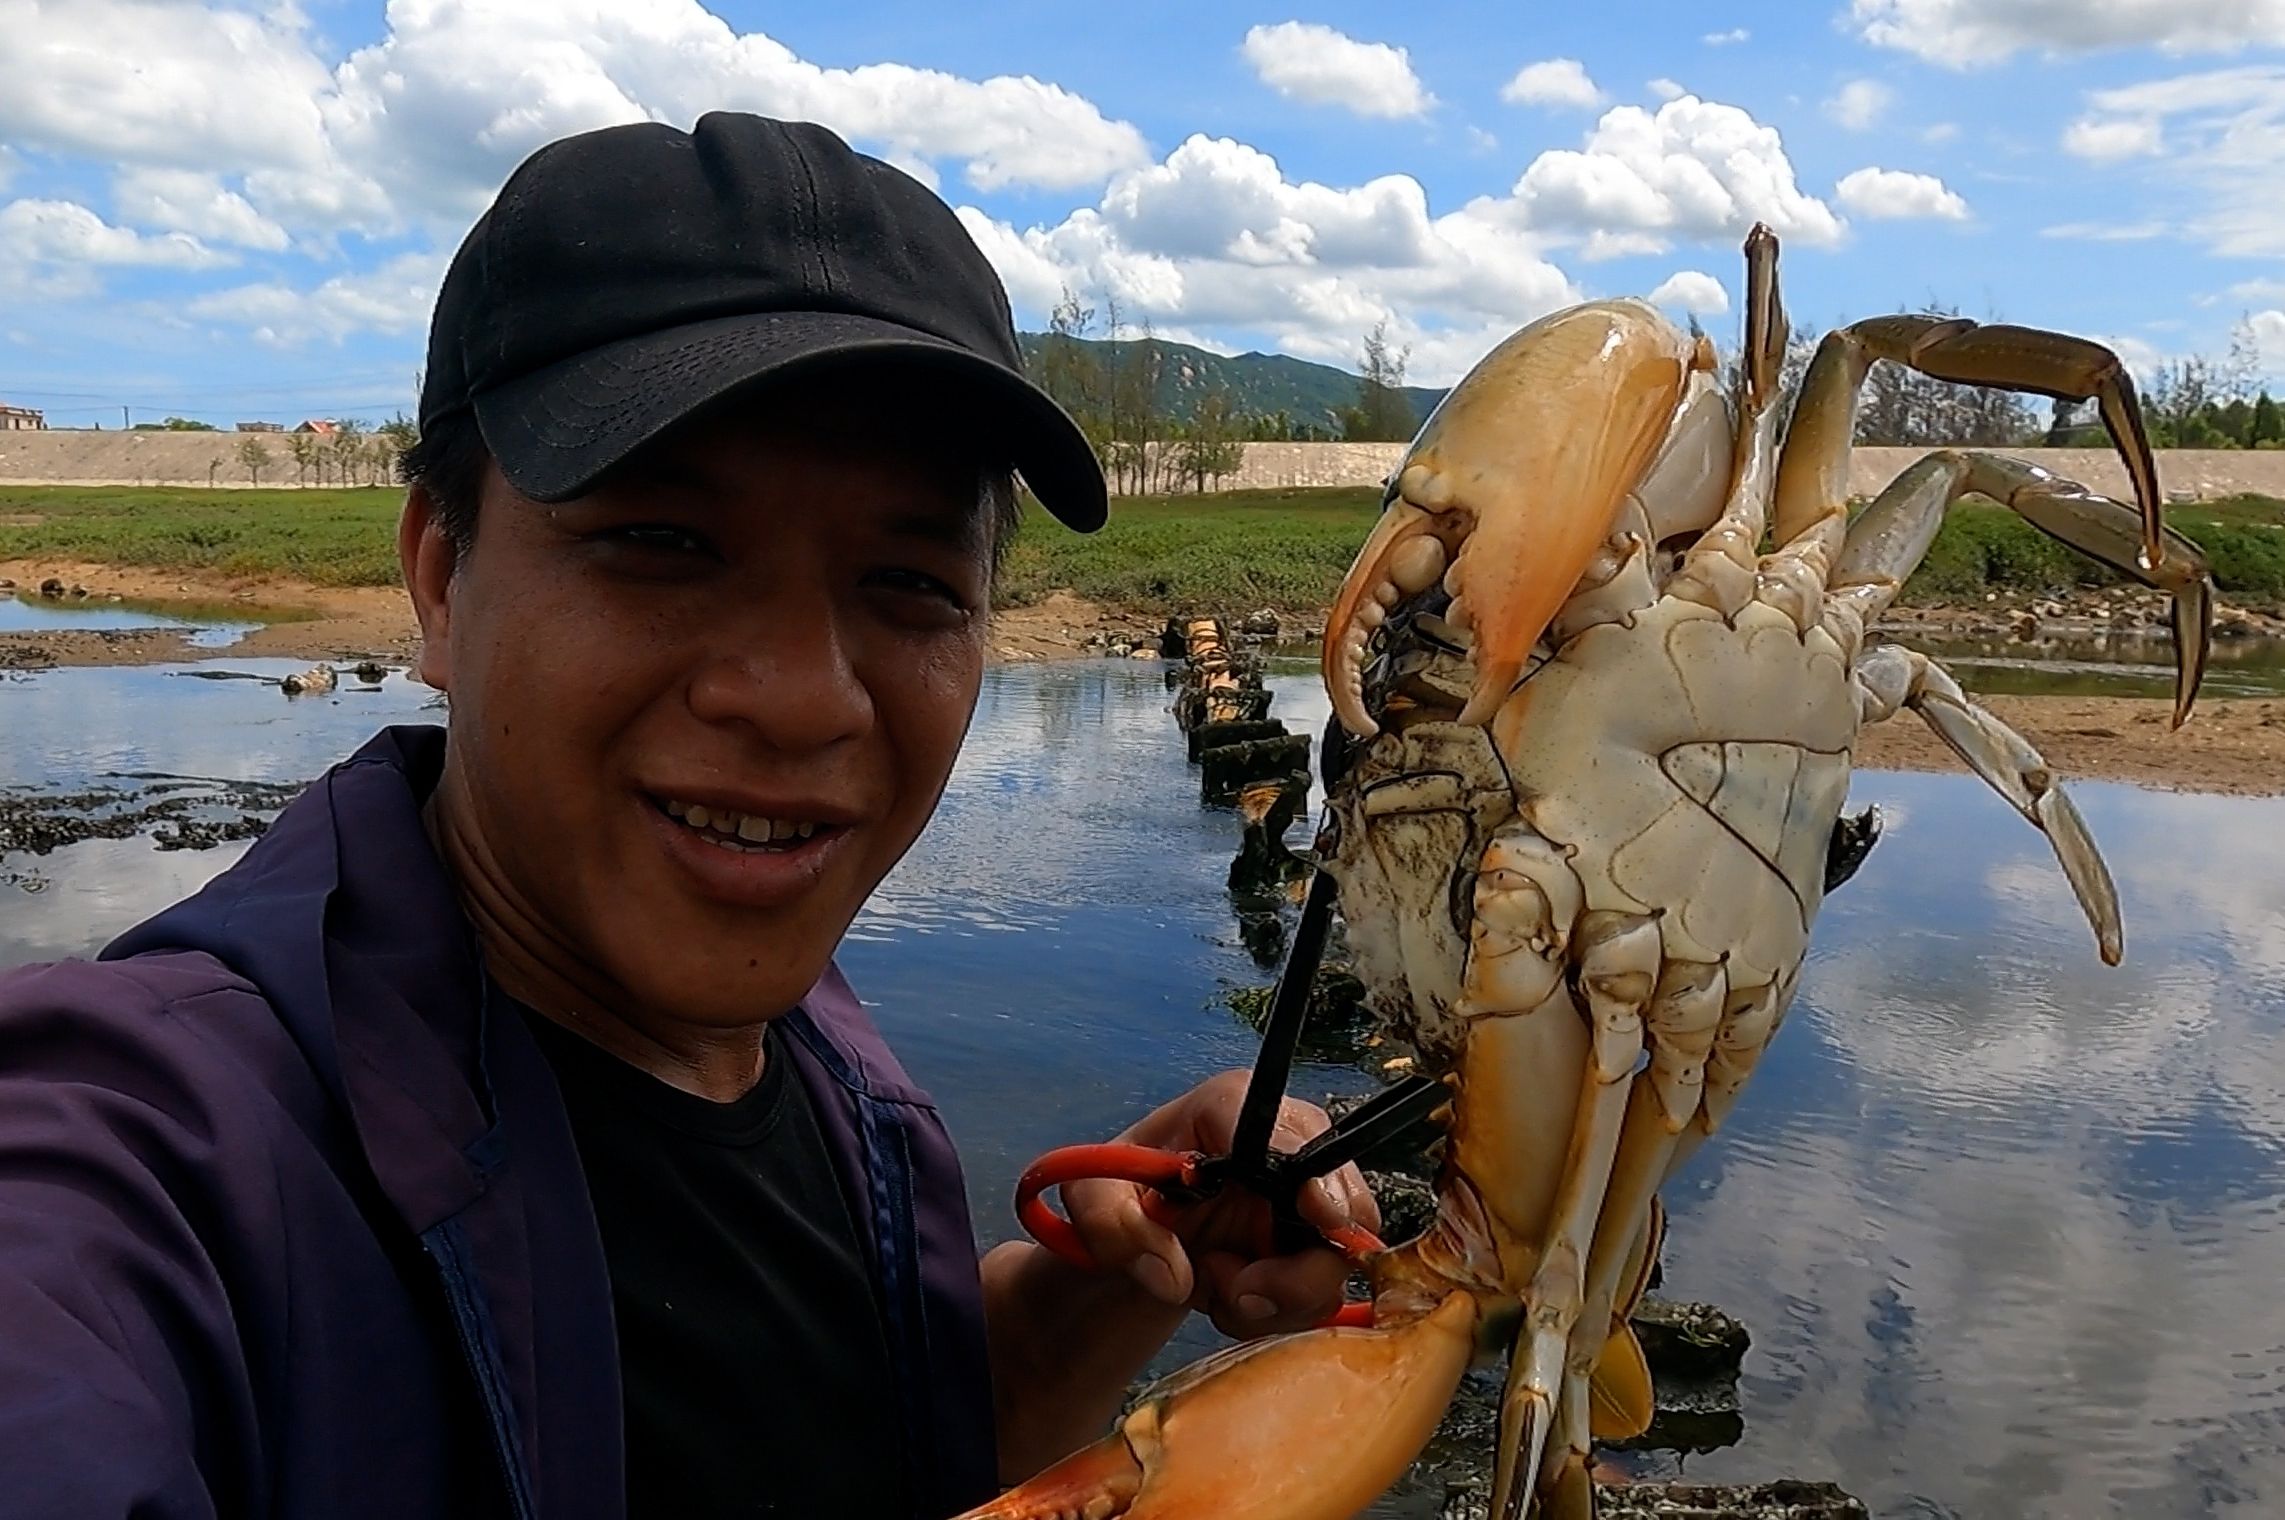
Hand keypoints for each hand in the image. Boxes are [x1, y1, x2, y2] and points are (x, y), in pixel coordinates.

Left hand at [1058, 1070, 1380, 1338]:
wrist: (1137, 1234)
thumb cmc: (1120, 1194)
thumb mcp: (1090, 1200)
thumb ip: (1110, 1224)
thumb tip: (1173, 1277)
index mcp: (1232, 1107)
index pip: (1292, 1134)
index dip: (1315, 1176)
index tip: (1315, 1214)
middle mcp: (1288, 1143)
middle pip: (1342, 1206)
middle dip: (1296, 1270)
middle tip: (1238, 1292)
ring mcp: (1308, 1198)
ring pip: (1336, 1263)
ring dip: (1276, 1298)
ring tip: (1214, 1288)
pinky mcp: (1313, 1247)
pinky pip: (1321, 1295)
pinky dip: (1275, 1313)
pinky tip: (1230, 1298)